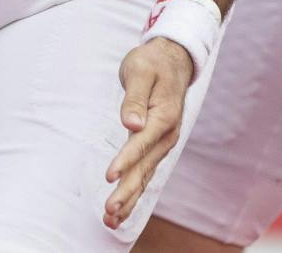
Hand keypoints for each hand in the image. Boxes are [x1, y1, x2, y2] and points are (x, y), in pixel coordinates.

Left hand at [104, 36, 194, 228]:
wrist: (173, 60)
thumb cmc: (153, 63)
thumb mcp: (140, 71)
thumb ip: (134, 98)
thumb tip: (131, 123)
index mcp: (164, 116)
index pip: (141, 142)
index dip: (125, 160)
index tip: (109, 176)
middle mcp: (166, 135)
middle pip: (144, 168)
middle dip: (126, 191)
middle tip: (109, 212)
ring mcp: (162, 143)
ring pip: (145, 176)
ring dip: (129, 199)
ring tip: (111, 221)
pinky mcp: (155, 146)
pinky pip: (145, 173)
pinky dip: (134, 193)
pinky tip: (121, 210)